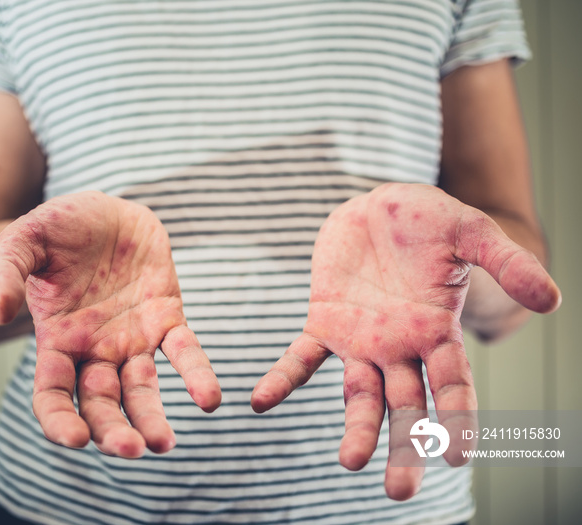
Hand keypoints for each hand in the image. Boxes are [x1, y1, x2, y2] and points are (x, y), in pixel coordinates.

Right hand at [0, 191, 220, 457]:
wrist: (105, 209)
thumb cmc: (60, 227)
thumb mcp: (25, 240)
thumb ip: (6, 272)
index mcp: (57, 340)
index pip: (52, 394)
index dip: (59, 421)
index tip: (74, 439)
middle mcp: (95, 349)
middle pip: (100, 403)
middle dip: (112, 431)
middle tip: (131, 450)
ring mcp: (132, 337)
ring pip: (141, 389)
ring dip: (152, 418)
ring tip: (163, 444)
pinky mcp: (166, 317)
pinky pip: (184, 351)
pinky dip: (196, 375)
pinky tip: (209, 399)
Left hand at [251, 183, 560, 498]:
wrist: (377, 204)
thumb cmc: (428, 220)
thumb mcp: (470, 232)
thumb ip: (507, 263)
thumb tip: (553, 301)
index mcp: (437, 332)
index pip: (452, 385)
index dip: (456, 418)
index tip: (456, 454)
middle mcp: (400, 347)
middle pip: (405, 406)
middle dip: (405, 446)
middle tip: (399, 490)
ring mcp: (360, 340)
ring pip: (358, 395)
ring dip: (355, 429)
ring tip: (350, 462)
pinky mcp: (324, 322)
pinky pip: (301, 358)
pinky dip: (282, 380)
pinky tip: (261, 402)